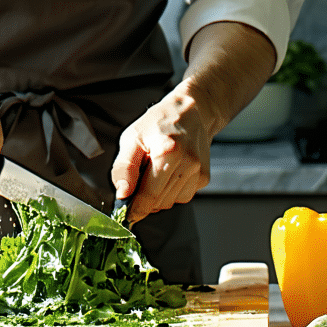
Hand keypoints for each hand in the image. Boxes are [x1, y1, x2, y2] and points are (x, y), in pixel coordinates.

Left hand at [110, 91, 211, 222]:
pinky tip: (169, 173)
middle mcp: (188, 163)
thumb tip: (122, 194)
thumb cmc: (158, 124)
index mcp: (168, 152)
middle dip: (145, 199)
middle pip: (159, 202)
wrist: (189, 113)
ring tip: (156, 171)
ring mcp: (198, 172)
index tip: (127, 213)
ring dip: (158, 196)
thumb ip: (123, 168)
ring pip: (171, 203)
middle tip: (139, 181)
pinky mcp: (204, 178)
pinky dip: (171, 191)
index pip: (149, 196)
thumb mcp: (132, 138)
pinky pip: (182, 197)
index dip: (135, 209)